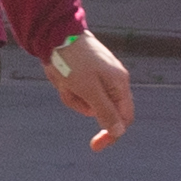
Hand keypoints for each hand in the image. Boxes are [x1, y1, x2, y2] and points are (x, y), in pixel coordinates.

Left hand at [43, 28, 137, 148]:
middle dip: (82, 105)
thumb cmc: (75, 62)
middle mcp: (113, 81)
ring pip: (86, 103)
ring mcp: (99, 77)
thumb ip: (106, 112)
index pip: (124, 118)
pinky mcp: (86, 75)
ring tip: (63, 80)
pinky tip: (62, 77)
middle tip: (67, 90)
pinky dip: (68, 89)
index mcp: (119, 84)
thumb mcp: (89, 90)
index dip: (112, 134)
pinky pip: (78, 92)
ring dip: (72, 97)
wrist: (56, 35)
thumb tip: (119, 132)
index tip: (95, 145)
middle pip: (102, 111)